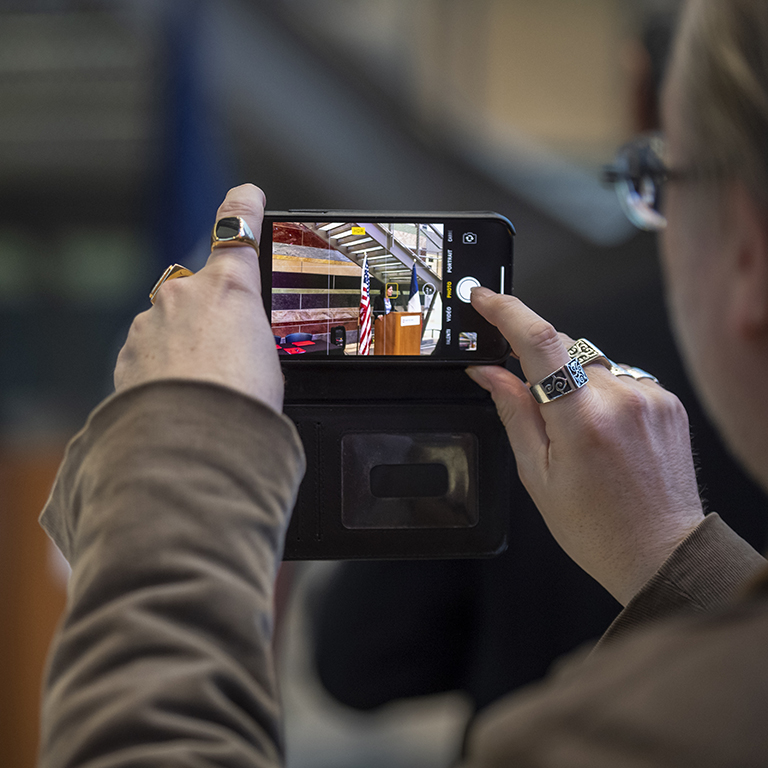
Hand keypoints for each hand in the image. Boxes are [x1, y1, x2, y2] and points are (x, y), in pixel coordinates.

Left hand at [114, 184, 282, 413]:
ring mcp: (152, 323)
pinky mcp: (129, 353)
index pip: (237, 231)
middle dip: (212, 316)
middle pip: (200, 293)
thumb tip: (233, 345)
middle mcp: (185, 296)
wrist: (194, 440)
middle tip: (230, 354)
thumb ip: (247, 336)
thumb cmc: (240, 401)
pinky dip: (164, 368)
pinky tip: (180, 394)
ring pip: (171, 324)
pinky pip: (151, 352)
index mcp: (230, 289)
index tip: (247, 193)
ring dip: (186, 346)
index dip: (243, 207)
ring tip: (206, 385)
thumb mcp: (269, 360)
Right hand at [467, 288, 703, 604]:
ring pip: (590, 362)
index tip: (484, 299)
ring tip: (579, 436)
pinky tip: (604, 433)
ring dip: (572, 383)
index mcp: (582, 420)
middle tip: (539, 411)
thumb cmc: (598, 527)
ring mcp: (649, 396)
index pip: (538, 341)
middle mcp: (621, 398)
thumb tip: (489, 372)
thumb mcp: (537, 474)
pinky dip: (600, 393)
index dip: (505, 311)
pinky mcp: (665, 399)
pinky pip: (618, 376)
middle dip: (539, 366)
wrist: (661, 550)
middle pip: (563, 349)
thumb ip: (513, 412)